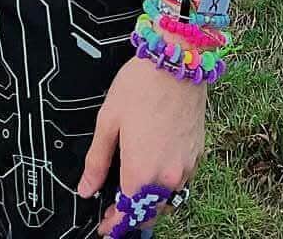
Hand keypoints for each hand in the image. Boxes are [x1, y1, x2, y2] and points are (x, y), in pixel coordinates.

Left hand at [77, 55, 204, 234]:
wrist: (177, 60)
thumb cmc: (140, 85)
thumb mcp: (108, 120)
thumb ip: (96, 160)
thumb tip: (86, 189)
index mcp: (142, 170)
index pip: (128, 214)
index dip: (114, 224)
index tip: (105, 226)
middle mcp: (167, 175)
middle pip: (150, 212)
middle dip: (132, 215)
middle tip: (115, 209)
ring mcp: (185, 166)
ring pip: (167, 200)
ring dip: (150, 202)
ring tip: (134, 190)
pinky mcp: (197, 154)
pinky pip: (180, 181)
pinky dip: (166, 184)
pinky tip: (155, 169)